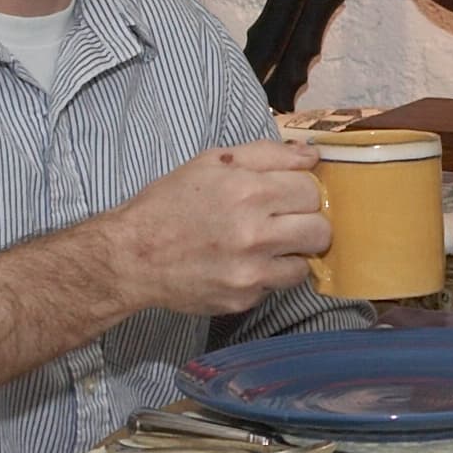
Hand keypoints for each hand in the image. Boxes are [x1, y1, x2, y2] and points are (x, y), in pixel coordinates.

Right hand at [109, 143, 331, 316]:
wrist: (132, 255)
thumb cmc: (170, 203)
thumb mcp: (212, 162)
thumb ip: (267, 154)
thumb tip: (312, 157)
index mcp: (249, 191)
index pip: (311, 190)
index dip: (302, 190)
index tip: (289, 195)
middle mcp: (255, 233)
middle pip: (320, 230)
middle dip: (308, 223)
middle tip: (286, 221)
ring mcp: (251, 271)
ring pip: (306, 264)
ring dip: (293, 254)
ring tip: (267, 245)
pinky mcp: (244, 299)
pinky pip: (277, 286)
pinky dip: (268, 275)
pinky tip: (244, 264)